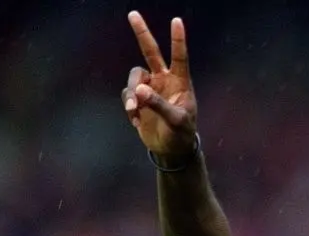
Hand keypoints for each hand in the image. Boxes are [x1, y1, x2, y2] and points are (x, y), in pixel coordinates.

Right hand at [122, 12, 196, 157]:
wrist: (171, 149)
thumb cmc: (181, 133)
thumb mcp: (175, 121)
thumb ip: (158, 104)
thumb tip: (139, 89)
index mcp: (180, 82)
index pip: (179, 57)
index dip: (178, 39)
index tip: (176, 21)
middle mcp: (163, 80)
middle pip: (150, 52)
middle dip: (142, 33)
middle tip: (133, 14)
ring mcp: (149, 89)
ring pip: (133, 78)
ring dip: (131, 93)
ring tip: (134, 110)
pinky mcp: (137, 99)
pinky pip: (127, 96)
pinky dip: (129, 107)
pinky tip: (137, 121)